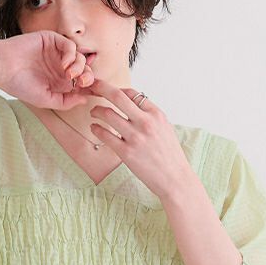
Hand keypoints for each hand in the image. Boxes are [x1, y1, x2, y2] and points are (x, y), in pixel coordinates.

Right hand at [0, 30, 94, 109]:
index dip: (90, 87)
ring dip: (79, 66)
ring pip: (80, 57)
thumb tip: (85, 99)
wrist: (2, 68)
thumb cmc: (19, 85)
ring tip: (69, 75)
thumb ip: (65, 102)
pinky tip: (65, 64)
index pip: (81, 83)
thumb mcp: (45, 100)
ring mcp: (56, 53)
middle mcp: (60, 67)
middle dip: (87, 76)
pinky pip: (70, 45)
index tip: (93, 92)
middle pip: (84, 69)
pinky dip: (72, 55)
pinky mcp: (52, 40)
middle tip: (81, 82)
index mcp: (59, 82)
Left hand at [82, 78, 190, 199]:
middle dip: (101, 88)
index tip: (108, 90)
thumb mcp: (164, 128)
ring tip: (93, 112)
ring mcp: (135, 137)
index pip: (132, 93)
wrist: (174, 178)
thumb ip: (149, 115)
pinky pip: (105, 135)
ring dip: (96, 111)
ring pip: (108, 114)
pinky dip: (96, 128)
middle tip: (92, 86)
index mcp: (156, 114)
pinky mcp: (126, 152)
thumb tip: (132, 105)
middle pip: (117, 97)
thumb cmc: (169, 155)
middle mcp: (145, 122)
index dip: (117, 89)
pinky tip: (94, 127)